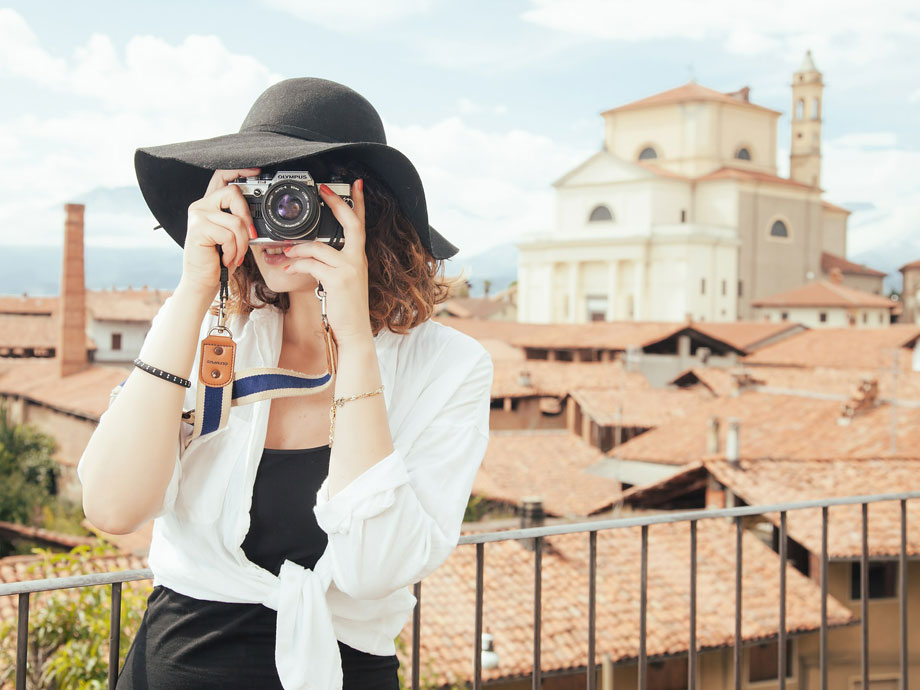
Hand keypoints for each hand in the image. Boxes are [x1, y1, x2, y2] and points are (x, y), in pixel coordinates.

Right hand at [178, 168, 259, 297]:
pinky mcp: (198, 228)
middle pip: (233, 193)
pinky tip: (225, 258)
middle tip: (249, 237)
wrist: (203, 280)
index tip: (256, 171)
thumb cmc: (219, 259)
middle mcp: (201, 205)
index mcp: (210, 205)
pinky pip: (228, 235)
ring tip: (234, 255)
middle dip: (247, 218)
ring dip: (242, 244)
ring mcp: (198, 215)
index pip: (222, 177)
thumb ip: (240, 220)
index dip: (239, 170)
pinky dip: (233, 251)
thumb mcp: (233, 236)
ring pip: (235, 220)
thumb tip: (259, 215)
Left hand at [281, 180, 371, 345]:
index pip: (361, 224)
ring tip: (283, 251)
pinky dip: (295, 264)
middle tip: (323, 189)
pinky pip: (311, 264)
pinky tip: (286, 267)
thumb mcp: (341, 282)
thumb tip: (308, 252)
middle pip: (351, 223)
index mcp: (358, 258)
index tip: (355, 184)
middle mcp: (357, 260)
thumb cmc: (345, 309)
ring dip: (297, 247)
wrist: (354, 333)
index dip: (358, 203)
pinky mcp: (337, 280)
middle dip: (337, 203)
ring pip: (319, 246)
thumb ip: (331, 264)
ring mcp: (349, 269)